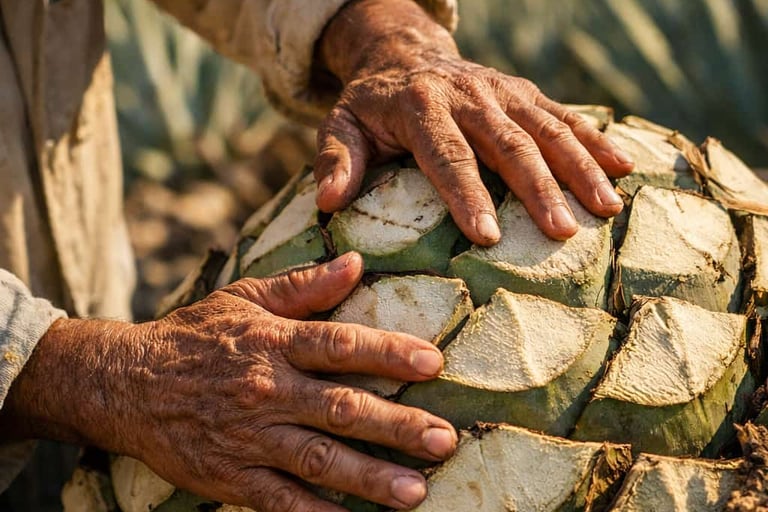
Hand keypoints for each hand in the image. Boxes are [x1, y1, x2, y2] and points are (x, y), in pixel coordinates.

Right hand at [2, 253, 455, 510]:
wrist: (127, 382)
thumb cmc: (195, 335)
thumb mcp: (243, 298)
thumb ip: (303, 285)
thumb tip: (356, 263)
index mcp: (273, 343)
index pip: (339, 345)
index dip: (388, 353)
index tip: (434, 364)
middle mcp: (266, 390)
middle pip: (340, 409)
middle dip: (396, 426)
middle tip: (443, 441)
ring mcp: (249, 438)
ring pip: (317, 460)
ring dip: (369, 478)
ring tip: (416, 492)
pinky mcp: (230, 476)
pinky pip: (278, 501)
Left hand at [315, 0, 633, 244]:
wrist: (406, 54)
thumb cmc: (372, 104)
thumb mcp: (341, 124)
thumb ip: (335, 159)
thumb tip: (328, 203)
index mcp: (421, 105)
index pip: (447, 155)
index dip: (467, 195)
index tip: (487, 238)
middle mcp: (469, 94)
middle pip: (509, 143)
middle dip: (539, 189)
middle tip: (563, 232)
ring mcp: (502, 90)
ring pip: (547, 128)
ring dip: (581, 168)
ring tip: (607, 209)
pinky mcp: (524, 92)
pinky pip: (566, 115)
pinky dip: (598, 140)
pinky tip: (626, 168)